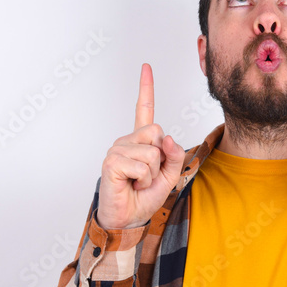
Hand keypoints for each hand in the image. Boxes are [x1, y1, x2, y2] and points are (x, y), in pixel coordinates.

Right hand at [96, 63, 184, 229]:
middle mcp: (127, 141)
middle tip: (147, 176)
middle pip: (157, 132)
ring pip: (152, 152)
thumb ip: (174, 156)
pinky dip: (143, 180)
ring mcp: (117, 149)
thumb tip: (168, 138)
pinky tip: (131, 185)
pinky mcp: (112, 161)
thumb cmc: (143, 198)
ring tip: (138, 183)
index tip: (146, 67)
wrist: (127, 219)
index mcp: (140, 142)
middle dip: (161, 159)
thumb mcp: (169, 176)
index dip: (146, 88)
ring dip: (152, 174)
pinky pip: (142, 165)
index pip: (144, 110)